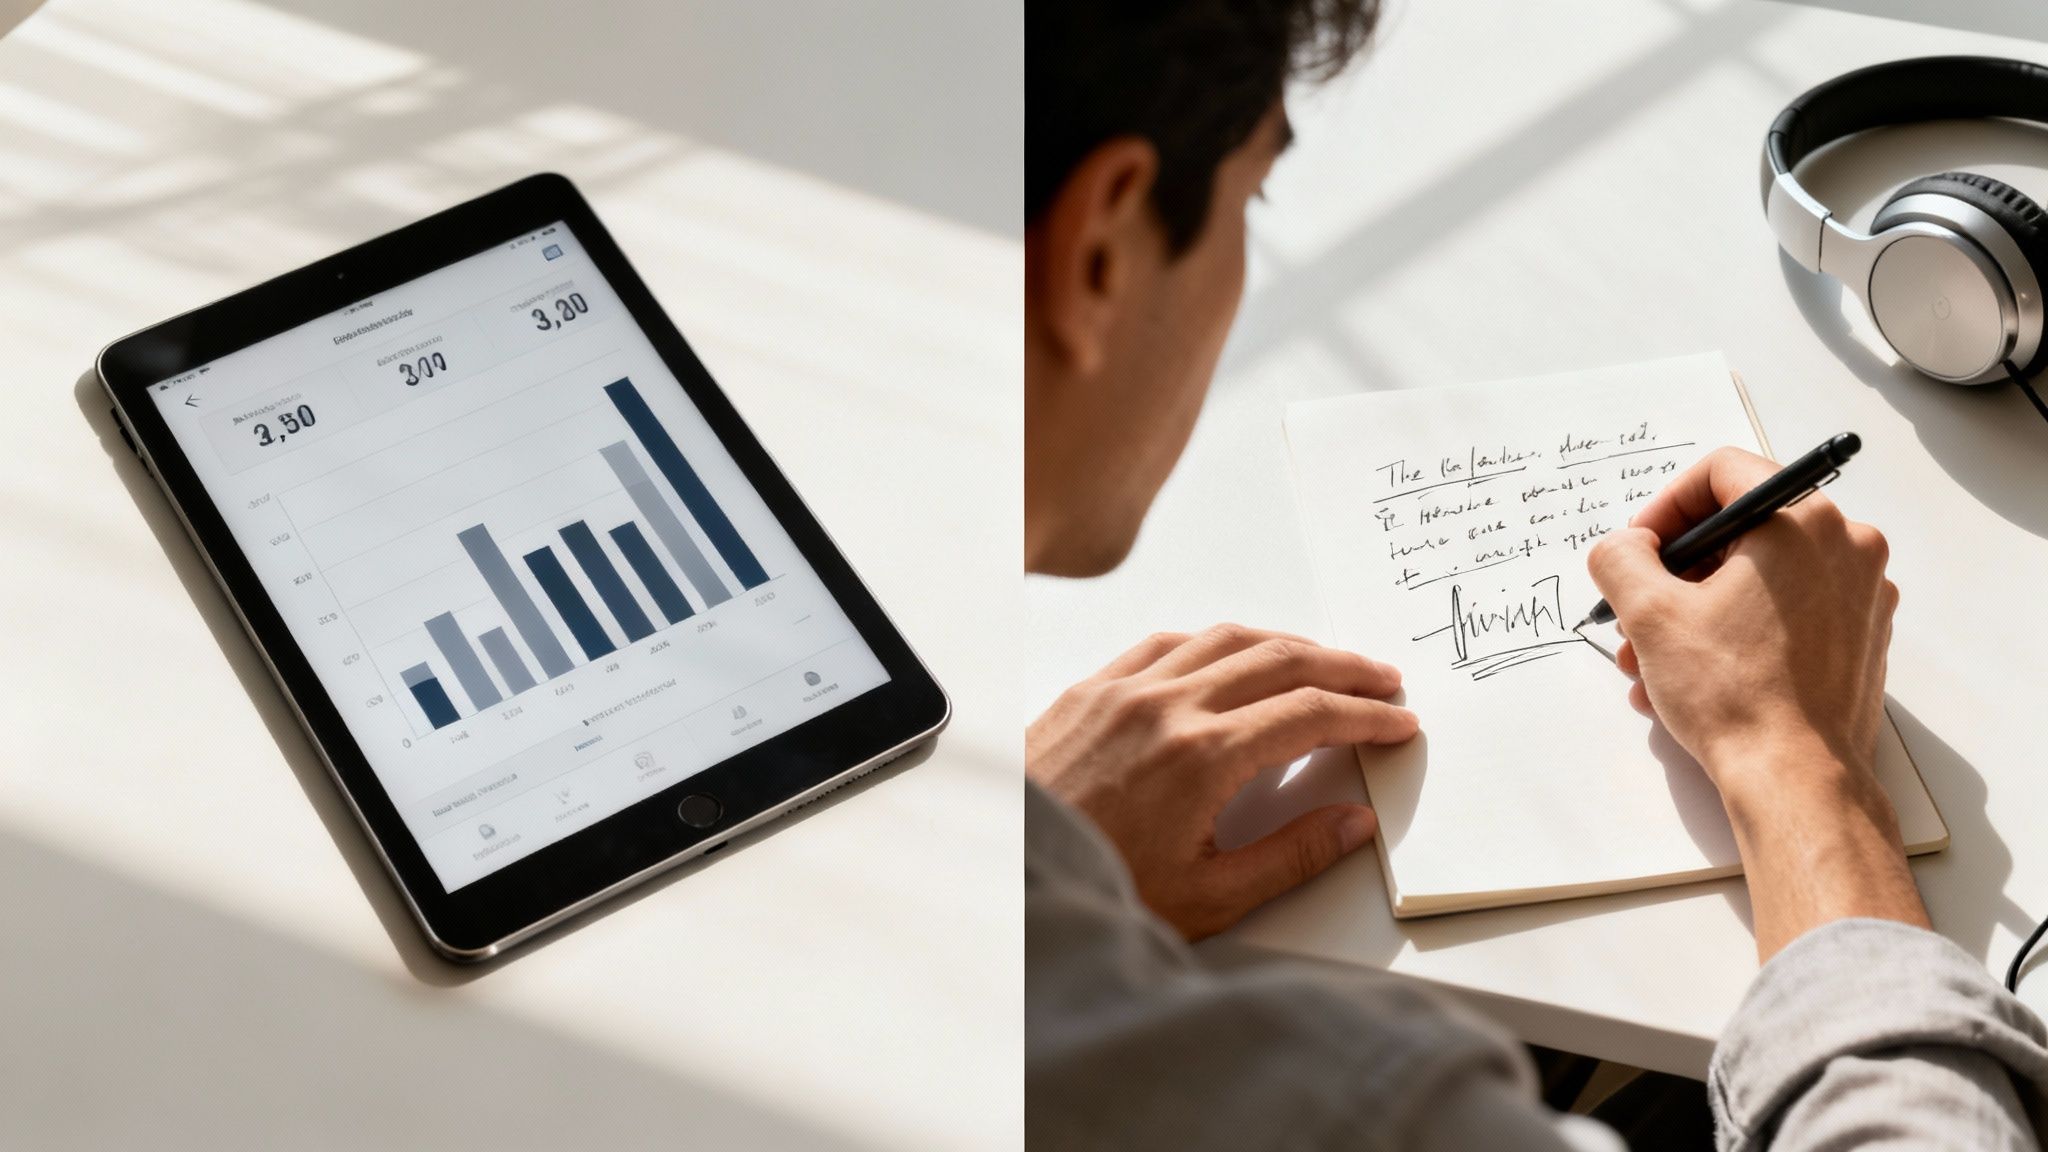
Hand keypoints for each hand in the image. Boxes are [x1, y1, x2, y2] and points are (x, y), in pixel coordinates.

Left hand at [1027, 624, 1417, 940]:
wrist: (1008, 880)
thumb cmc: (1099, 889)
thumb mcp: (1209, 897)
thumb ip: (1292, 855)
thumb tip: (1354, 822)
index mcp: (1203, 757)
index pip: (1311, 715)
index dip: (1366, 715)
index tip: (1398, 721)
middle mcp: (1166, 707)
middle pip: (1280, 661)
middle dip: (1343, 667)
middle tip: (1382, 680)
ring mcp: (1124, 690)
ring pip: (1225, 638)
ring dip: (1286, 643)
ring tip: (1324, 660)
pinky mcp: (1090, 689)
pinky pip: (1166, 642)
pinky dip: (1216, 641)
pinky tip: (1235, 653)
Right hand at [1586, 447, 1894, 789]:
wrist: (1797, 780)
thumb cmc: (1734, 695)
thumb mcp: (1649, 615)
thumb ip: (1621, 558)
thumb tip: (1626, 546)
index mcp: (1802, 523)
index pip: (1723, 472)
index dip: (1666, 505)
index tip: (1639, 548)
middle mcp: (1846, 546)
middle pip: (1741, 529)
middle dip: (1676, 573)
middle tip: (1636, 613)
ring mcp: (1862, 593)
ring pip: (1760, 575)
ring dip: (1697, 608)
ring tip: (1652, 660)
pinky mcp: (1863, 636)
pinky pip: (1787, 610)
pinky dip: (1738, 629)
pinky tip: (1693, 676)